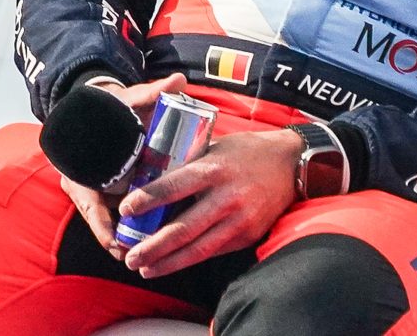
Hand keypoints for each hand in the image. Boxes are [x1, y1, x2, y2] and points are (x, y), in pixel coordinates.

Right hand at [56, 73, 188, 256]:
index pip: (87, 200)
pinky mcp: (109, 192)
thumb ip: (151, 92)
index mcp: (82, 164)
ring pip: (106, 220)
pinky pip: (114, 215)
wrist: (101, 108)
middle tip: (133, 254)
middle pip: (98, 218)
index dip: (101, 223)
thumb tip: (178, 81)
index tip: (115, 239)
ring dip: (122, 238)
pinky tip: (146, 242)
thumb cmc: (113, 107)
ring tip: (142, 256)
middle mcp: (86, 181)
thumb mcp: (129, 99)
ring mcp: (97, 188)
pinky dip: (126, 228)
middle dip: (114, 238)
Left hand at [118, 126, 301, 278]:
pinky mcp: (247, 236)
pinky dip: (190, 260)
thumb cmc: (246, 151)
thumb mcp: (215, 148)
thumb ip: (188, 165)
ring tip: (144, 268)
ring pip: (198, 249)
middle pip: (183, 228)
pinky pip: (214, 251)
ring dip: (168, 262)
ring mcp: (239, 220)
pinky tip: (171, 265)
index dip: (147, 200)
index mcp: (214, 169)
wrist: (290, 165)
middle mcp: (226, 197)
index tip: (125, 210)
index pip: (174, 187)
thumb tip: (151, 179)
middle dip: (153, 246)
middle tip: (129, 255)